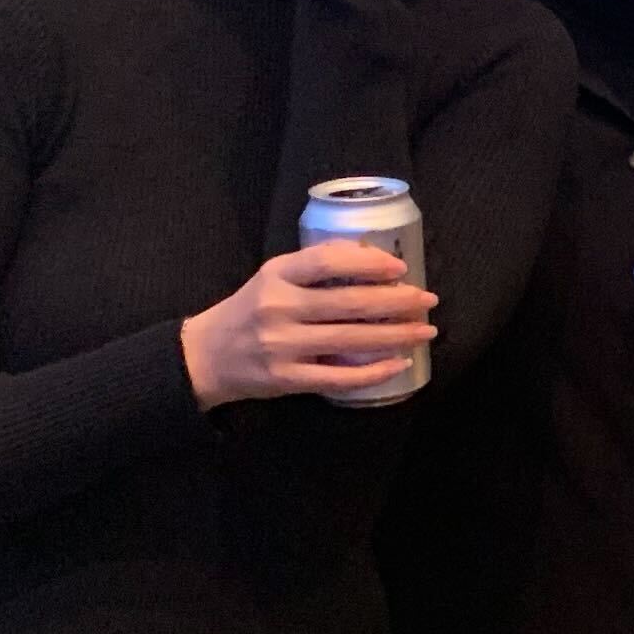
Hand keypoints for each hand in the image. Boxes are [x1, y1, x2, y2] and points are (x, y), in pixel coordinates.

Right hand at [180, 240, 433, 407]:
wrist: (204, 355)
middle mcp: (278, 308)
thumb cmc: (250, 311)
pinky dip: (375, 372)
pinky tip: (399, 363)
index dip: (369, 262)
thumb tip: (372, 254)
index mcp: (276, 276)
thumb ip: (314, 264)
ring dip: (397, 335)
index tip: (401, 268)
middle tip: (428, 300)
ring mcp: (282, 346)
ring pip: (352, 340)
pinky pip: (340, 378)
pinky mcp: (287, 379)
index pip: (328, 261)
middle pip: (350, 303)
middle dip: (398, 302)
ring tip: (425, 330)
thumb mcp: (272, 277)